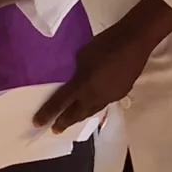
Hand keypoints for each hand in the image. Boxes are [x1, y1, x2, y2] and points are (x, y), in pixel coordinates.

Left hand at [32, 0, 171, 131]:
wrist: (134, 42)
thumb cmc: (105, 43)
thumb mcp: (82, 54)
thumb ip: (76, 69)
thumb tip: (74, 76)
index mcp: (82, 85)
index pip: (60, 103)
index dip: (48, 114)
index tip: (37, 123)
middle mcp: (94, 95)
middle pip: (76, 113)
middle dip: (64, 122)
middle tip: (54, 130)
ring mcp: (109, 96)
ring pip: (92, 111)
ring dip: (80, 117)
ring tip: (72, 121)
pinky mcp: (121, 93)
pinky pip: (104, 103)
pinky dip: (94, 106)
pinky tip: (92, 105)